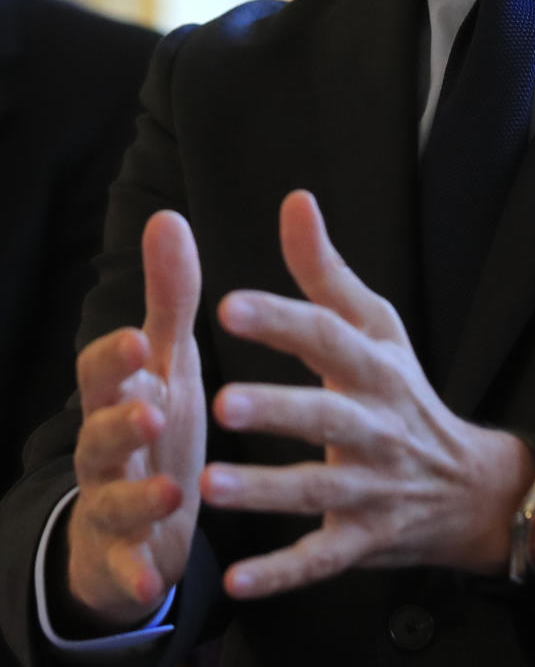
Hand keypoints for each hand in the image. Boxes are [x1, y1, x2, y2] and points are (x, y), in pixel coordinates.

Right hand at [68, 211, 205, 625]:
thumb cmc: (152, 418)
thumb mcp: (165, 359)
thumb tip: (167, 215)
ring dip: (137, 496)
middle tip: (150, 409)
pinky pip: (125, 569)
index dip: (116, 358)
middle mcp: (109, 447)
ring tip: (168, 492)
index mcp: (123, 394)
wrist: (133, 516)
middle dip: (119, 422)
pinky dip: (136, 574)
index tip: (138, 340)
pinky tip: (155, 582)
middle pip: (100, 433)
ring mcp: (111, 503)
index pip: (104, 371)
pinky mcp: (124, 557)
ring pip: (113, 500)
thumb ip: (170, 295)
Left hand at [201, 189, 534, 599]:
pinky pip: (322, 560)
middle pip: (327, 416)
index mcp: (375, 367)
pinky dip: (284, 574)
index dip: (281, 321)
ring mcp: (371, 488)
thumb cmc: (403, 392)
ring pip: (317, 491)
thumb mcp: (376, 326)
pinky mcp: (361, 540)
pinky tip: (240, 581)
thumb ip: (326, 269)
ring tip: (209, 485)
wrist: (468, 486)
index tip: (228, 304)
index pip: (328, 339)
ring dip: (265, 491)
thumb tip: (295, 199)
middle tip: (221, 401)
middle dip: (278, 411)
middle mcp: (376, 426)